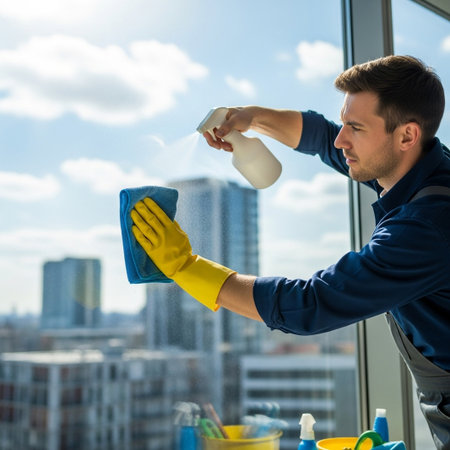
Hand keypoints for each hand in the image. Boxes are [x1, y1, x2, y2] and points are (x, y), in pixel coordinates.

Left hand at [130, 196, 235, 310]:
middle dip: (143, 210)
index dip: (152, 206)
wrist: (182, 266)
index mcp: (172, 229)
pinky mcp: (152, 251)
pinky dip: (137, 233)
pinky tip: (133, 227)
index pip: (160, 214)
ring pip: (145, 228)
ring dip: (138, 219)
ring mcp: (157, 242)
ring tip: (132, 212)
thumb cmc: (184, 250)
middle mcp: (164, 234)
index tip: (146, 199)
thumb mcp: (183, 236)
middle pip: (151, 219)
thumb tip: (170, 218)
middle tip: (137, 203)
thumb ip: (175, 227)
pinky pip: (143, 241)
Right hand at [202, 106, 253, 151]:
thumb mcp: (236, 120)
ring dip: (221, 145)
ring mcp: (220, 128)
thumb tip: (217, 135)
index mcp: (216, 115)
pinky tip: (230, 148)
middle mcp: (216, 121)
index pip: (207, 125)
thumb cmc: (244, 116)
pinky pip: (221, 141)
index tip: (211, 140)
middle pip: (210, 134)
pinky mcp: (224, 133)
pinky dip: (224, 146)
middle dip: (214, 142)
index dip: (207, 134)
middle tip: (220, 147)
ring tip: (229, 148)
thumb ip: (227, 127)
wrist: (252, 118)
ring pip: (216, 139)